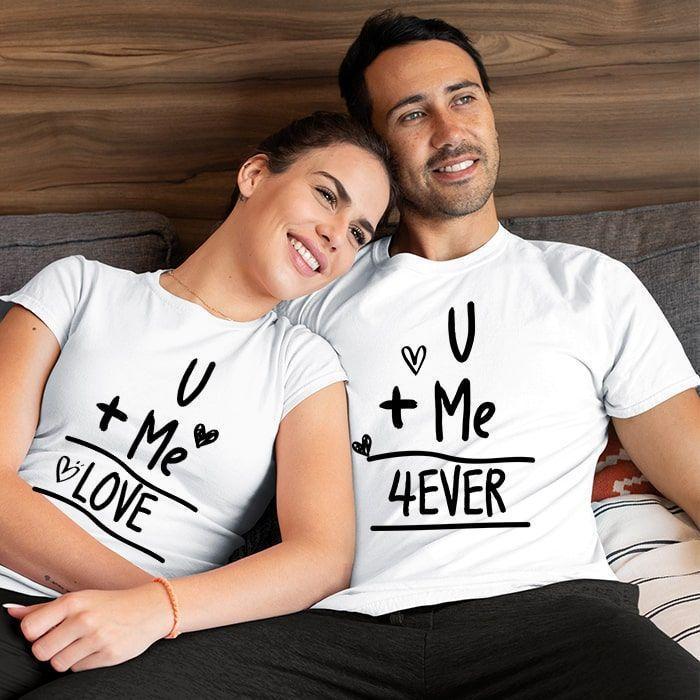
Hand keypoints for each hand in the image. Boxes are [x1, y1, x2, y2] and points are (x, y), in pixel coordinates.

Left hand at [5, 583, 173, 671]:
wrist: (150, 608)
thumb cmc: (111, 603)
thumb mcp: (79, 599)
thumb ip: (43, 608)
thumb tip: (12, 611)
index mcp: (74, 602)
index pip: (30, 628)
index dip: (34, 634)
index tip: (45, 630)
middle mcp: (84, 618)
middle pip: (40, 651)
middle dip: (49, 650)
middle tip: (63, 640)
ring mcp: (97, 638)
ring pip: (58, 664)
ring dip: (66, 658)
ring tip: (81, 644)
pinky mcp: (108, 655)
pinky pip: (77, 669)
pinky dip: (83, 662)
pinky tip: (95, 648)